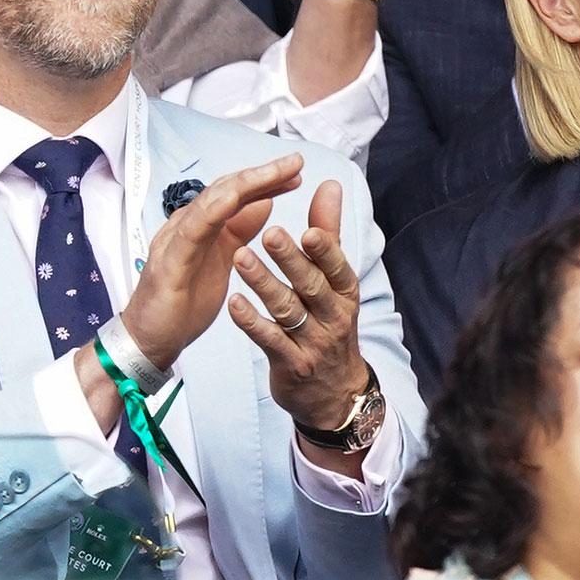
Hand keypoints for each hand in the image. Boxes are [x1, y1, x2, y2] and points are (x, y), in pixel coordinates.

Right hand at [121, 155, 303, 369]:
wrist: (150, 339)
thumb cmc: (185, 300)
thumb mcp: (223, 261)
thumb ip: (239, 230)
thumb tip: (264, 202)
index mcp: (204, 225)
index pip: (237, 193)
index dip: (267, 180)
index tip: (298, 172)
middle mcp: (189, 224)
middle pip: (228, 189)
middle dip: (263, 174)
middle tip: (296, 162)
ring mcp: (176, 239)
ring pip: (213, 201)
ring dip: (246, 183)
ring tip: (276, 173)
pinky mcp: (169, 261)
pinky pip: (192, 231)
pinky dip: (213, 211)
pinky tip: (235, 199)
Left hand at [226, 180, 368, 430]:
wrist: (334, 394)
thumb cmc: (330, 324)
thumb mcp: (336, 282)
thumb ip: (329, 233)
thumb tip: (330, 185)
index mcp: (344, 292)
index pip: (337, 267)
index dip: (325, 249)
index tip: (308, 228)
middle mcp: (333, 316)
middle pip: (312, 285)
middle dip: (291, 260)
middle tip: (270, 233)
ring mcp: (312, 343)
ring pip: (287, 310)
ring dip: (265, 284)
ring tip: (241, 258)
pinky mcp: (290, 364)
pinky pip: (269, 341)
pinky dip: (252, 322)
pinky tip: (234, 303)